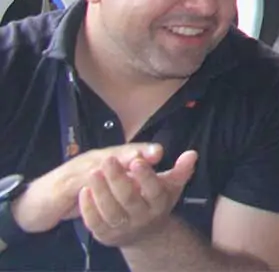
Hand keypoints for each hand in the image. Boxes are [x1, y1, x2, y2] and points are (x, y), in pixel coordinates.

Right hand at [10, 144, 166, 233]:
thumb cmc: (78, 190)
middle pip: (117, 153)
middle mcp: (96, 160)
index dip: (144, 150)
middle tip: (151, 154)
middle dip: (134, 154)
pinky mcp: (63, 184)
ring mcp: (78, 169)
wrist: (42, 202)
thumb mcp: (106, 184)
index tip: (161, 151)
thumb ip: (129, 179)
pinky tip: (97, 183)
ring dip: (115, 165)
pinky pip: (78, 182)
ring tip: (132, 164)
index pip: (129, 152)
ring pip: (99, 164)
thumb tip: (158, 179)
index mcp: (108, 159)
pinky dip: (89, 183)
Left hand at [76, 150, 196, 248]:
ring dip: (101, 192)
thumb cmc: (156, 201)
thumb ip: (180, 170)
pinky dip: (88, 208)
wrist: (144, 233)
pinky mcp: (105, 235)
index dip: (145, 176)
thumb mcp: (171, 186)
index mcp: (159, 204)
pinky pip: (95, 223)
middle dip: (118, 179)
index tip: (136, 160)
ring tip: (93, 172)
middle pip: (129, 199)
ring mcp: (123, 228)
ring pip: (110, 211)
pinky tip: (84, 191)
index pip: (154, 190)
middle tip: (108, 160)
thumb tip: (191, 154)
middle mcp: (142, 218)